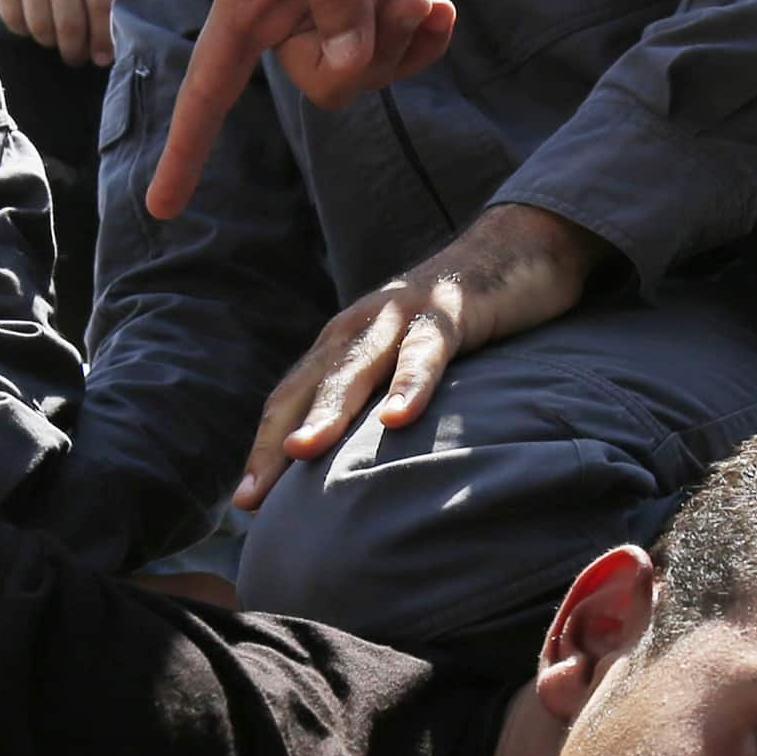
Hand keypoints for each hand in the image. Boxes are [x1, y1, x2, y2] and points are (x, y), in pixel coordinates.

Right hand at [0, 0, 118, 66]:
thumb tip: (115, 31)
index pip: (100, 4)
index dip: (103, 38)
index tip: (104, 57)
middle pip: (69, 22)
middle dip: (76, 51)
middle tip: (79, 57)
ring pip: (39, 25)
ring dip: (50, 43)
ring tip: (57, 40)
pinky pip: (12, 16)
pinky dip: (25, 30)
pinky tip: (34, 24)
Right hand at [147, 0, 452, 219]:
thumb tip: (348, 67)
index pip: (209, 84)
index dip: (185, 147)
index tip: (162, 207)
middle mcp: (288, 3)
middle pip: (323, 82)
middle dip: (369, 59)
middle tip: (401, 0)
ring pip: (369, 65)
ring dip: (403, 38)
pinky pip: (401, 36)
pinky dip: (424, 25)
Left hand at [235, 204, 608, 509]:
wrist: (511, 250)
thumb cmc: (451, 325)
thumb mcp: (401, 364)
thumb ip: (374, 406)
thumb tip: (350, 476)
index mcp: (341, 347)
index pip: (290, 401)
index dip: (264, 450)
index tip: (245, 505)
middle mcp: (357, 330)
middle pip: (306, 389)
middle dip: (273, 442)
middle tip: (249, 496)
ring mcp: (398, 317)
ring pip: (355, 370)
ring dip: (325, 411)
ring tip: (300, 452)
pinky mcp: (447, 313)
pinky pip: (425, 353)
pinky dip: (410, 385)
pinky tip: (398, 418)